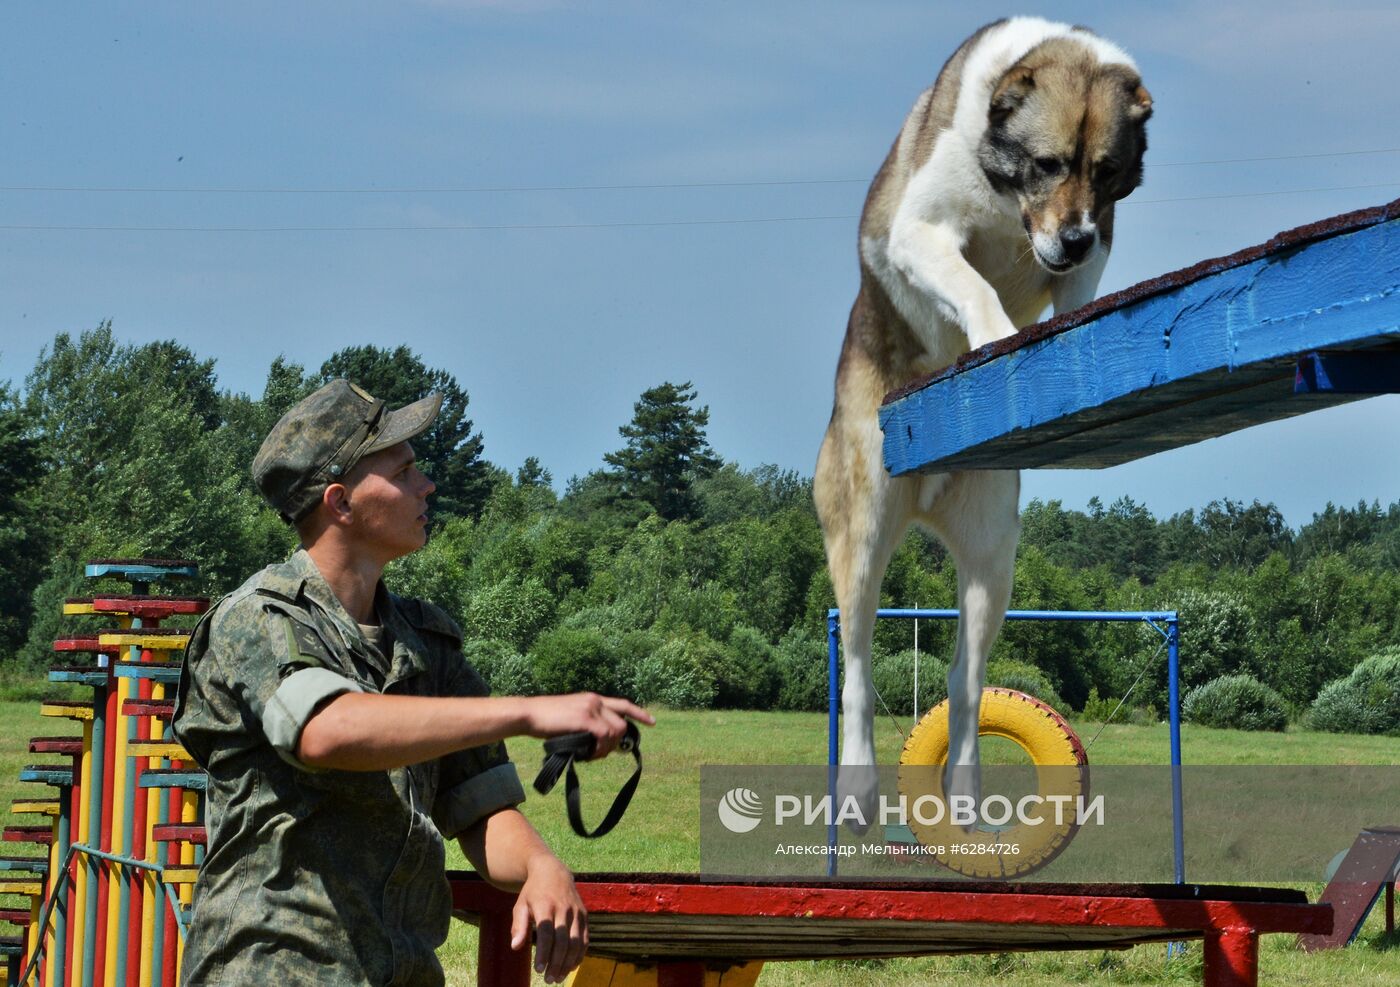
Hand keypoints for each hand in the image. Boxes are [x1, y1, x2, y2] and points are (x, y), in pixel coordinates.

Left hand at [510, 854, 586, 983]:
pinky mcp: (584, 915)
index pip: (547, 932)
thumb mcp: (521, 905)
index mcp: (546, 905)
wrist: (553, 871)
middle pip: (563, 940)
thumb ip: (518, 925)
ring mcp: (576, 912)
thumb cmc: (533, 892)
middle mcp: (564, 908)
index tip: (539, 969)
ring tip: (558, 977)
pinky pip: (584, 939)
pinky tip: (570, 967)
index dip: (544, 952)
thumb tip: (515, 947)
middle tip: (549, 979)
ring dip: (568, 963)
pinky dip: (579, 955)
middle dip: (556, 963)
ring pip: (576, 942)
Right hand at [523, 693, 654, 758]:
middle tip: (601, 754)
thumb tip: (595, 744)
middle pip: (622, 723)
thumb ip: (585, 725)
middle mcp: (595, 700)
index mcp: (592, 699)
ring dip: (607, 749)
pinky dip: (600, 749)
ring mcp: (591, 708)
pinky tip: (589, 755)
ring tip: (592, 756)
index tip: (652, 722)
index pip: (622, 704)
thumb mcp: (569, 719)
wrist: (528, 714)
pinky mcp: (585, 718)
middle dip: (616, 743)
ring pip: (615, 731)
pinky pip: (604, 736)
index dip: (639, 713)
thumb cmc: (544, 721)